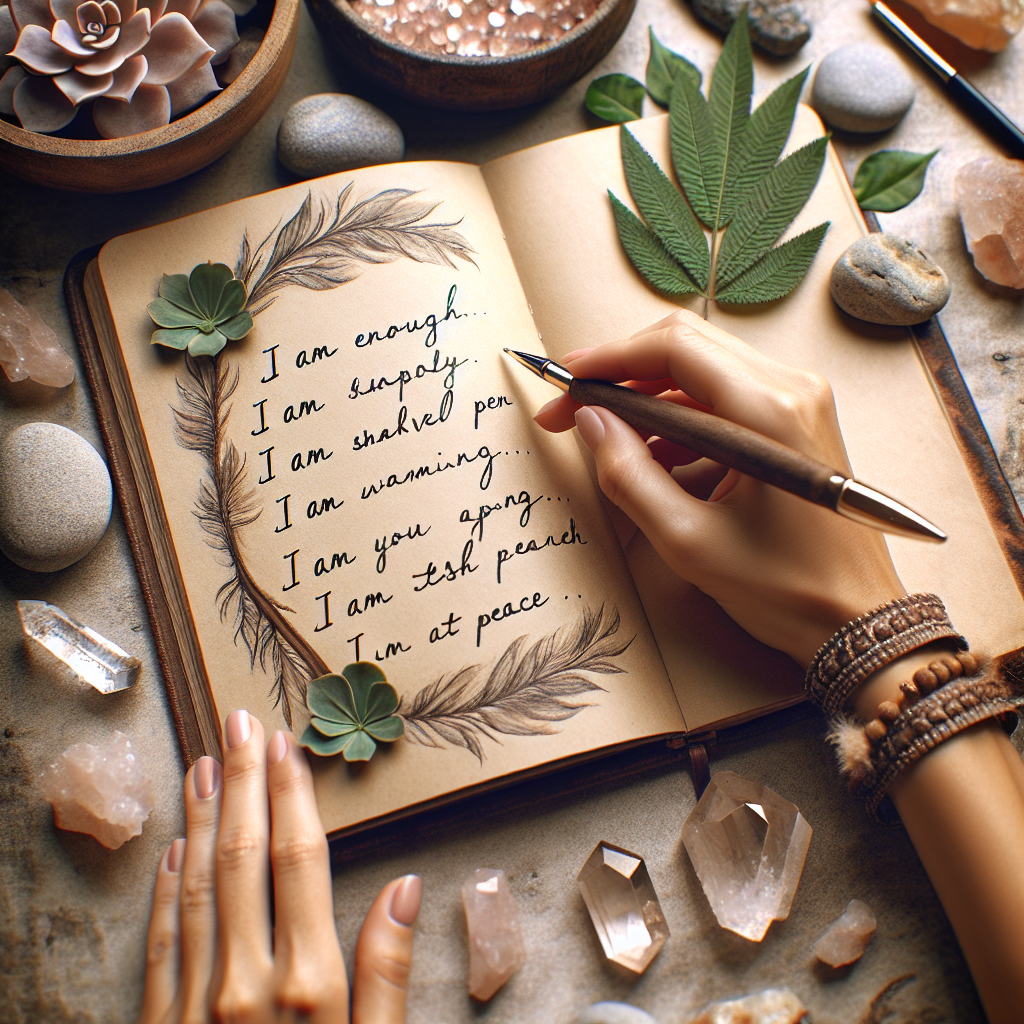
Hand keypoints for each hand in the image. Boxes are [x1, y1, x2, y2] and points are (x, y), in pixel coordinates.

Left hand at [139, 710, 419, 1023]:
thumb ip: (388, 973)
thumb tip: (407, 888)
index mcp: (309, 983)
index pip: (298, 860)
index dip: (290, 795)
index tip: (283, 745)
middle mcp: (245, 983)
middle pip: (243, 857)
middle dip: (242, 783)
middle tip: (238, 725)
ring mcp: (196, 1007)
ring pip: (198, 888)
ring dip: (200, 820)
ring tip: (203, 766)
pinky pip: (162, 945)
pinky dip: (168, 891)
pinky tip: (175, 850)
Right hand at [534, 309, 904, 665]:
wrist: (858, 617)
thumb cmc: (785, 588)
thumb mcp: (688, 541)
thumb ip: (629, 476)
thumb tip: (589, 422)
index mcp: (769, 412)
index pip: (674, 349)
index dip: (609, 359)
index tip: (564, 379)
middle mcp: (791, 389)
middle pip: (687, 346)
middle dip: (622, 373)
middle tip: (573, 409)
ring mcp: (800, 401)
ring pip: (703, 370)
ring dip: (648, 396)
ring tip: (606, 439)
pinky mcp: (797, 420)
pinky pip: (726, 398)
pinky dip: (680, 417)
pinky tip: (652, 455)